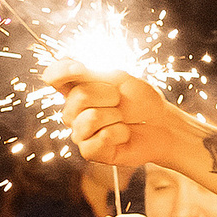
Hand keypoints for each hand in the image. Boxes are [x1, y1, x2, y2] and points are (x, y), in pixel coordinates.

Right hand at [43, 60, 189, 170]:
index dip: (61, 71)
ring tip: (123, 119)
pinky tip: (124, 134)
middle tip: (120, 101)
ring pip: (90, 118)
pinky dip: (120, 133)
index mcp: (76, 89)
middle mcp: (73, 112)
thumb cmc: (140, 100)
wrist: (162, 123)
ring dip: (116, 116)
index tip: (81, 68)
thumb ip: (90, 73)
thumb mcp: (118, 78)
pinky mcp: (90, 152)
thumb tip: (68, 64)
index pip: (53, 77)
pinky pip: (100, 139)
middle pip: (79, 96)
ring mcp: (80, 133)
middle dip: (109, 95)